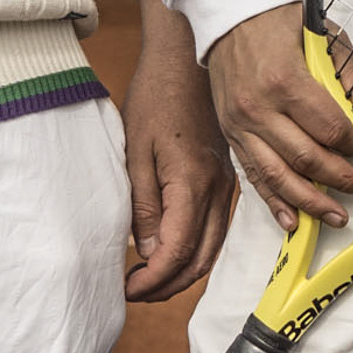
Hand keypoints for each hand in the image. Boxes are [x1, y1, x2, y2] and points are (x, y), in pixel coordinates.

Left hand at [119, 33, 234, 301]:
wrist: (185, 60)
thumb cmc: (155, 99)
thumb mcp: (135, 152)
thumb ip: (143, 206)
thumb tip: (148, 253)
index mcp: (192, 183)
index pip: (176, 251)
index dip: (152, 280)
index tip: (126, 290)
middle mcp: (217, 190)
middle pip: (201, 259)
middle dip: (167, 286)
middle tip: (134, 292)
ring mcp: (226, 185)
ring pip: (214, 248)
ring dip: (184, 273)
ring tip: (149, 280)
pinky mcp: (226, 179)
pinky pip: (217, 229)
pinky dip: (198, 252)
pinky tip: (173, 252)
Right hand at [202, 4, 352, 233]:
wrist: (231, 14)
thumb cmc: (283, 22)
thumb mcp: (327, 37)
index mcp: (286, 81)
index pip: (328, 129)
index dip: (352, 144)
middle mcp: (259, 109)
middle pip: (307, 159)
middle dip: (341, 180)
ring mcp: (240, 125)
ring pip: (279, 176)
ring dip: (311, 203)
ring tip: (337, 217)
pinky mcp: (231, 134)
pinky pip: (253, 175)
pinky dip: (273, 202)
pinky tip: (292, 221)